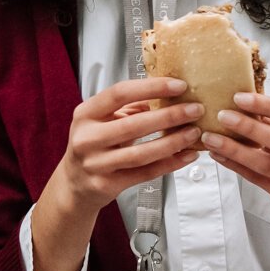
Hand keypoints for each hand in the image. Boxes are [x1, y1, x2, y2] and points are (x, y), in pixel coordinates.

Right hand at [31, 75, 201, 270]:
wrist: (75, 183)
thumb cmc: (93, 144)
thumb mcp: (102, 119)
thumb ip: (129, 107)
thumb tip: (166, 93)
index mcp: (85, 113)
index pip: (119, 93)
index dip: (151, 88)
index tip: (178, 85)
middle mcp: (87, 137)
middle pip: (133, 124)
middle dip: (169, 116)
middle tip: (194, 109)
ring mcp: (96, 163)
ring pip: (142, 153)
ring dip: (173, 142)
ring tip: (194, 133)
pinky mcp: (107, 184)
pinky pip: (145, 173)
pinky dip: (169, 164)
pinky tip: (186, 155)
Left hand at [201, 92, 269, 261]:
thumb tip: (240, 101)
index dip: (269, 105)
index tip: (239, 97)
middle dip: (250, 127)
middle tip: (223, 116)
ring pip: (267, 164)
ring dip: (235, 149)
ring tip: (211, 138)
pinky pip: (257, 180)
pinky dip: (235, 165)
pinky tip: (218, 154)